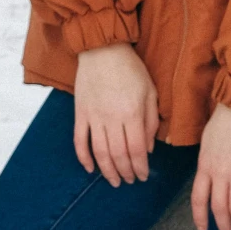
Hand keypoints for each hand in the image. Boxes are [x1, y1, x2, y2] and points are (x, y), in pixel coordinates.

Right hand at [74, 43, 159, 185]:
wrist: (102, 49)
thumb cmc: (130, 68)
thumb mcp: (150, 91)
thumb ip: (151, 121)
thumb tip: (148, 148)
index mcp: (132, 113)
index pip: (136, 150)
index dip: (140, 167)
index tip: (143, 176)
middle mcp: (112, 118)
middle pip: (118, 155)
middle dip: (126, 172)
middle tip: (130, 181)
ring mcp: (93, 117)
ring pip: (99, 152)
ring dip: (107, 170)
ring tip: (115, 181)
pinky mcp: (80, 113)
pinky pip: (79, 140)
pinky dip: (83, 157)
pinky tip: (90, 169)